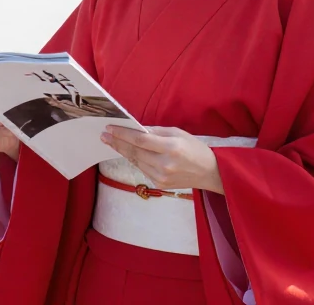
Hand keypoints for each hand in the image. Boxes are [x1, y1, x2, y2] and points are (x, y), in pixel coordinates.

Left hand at [101, 126, 222, 192]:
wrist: (210, 172)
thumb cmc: (195, 148)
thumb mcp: (178, 133)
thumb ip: (156, 131)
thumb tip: (136, 129)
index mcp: (171, 147)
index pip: (140, 140)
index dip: (123, 134)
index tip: (109, 129)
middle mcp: (164, 164)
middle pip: (134, 151)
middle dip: (117, 142)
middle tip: (104, 136)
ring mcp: (161, 176)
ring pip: (135, 161)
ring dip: (122, 151)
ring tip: (111, 142)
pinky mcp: (159, 183)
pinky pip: (142, 168)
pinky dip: (134, 159)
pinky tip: (127, 152)